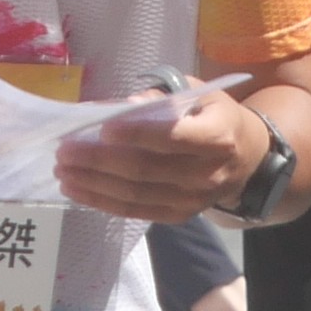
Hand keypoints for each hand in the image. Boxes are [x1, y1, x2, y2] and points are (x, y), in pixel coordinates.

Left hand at [54, 82, 272, 226]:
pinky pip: (135, 211)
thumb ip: (163, 98)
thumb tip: (122, 106)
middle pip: (145, 169)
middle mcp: (207, 173)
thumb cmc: (216, 117)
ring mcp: (193, 199)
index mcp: (217, 137)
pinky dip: (102, 201)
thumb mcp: (200, 95)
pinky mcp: (179, 215)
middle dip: (99, 160)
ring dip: (92, 183)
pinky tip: (77, 189)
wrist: (248, 159)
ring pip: (134, 194)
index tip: (102, 127)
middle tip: (65, 150)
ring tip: (62, 170)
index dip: (136, 133)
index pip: (172, 137)